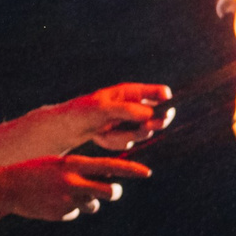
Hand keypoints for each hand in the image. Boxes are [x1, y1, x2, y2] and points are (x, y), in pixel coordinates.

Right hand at [0, 154, 148, 221]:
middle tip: (112, 191)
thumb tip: (105, 179)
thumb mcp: (58, 164)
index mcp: (72, 164)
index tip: (147, 173)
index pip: (110, 166)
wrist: (6, 187)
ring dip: (88, 202)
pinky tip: (51, 203)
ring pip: (92, 205)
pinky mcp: (61, 213)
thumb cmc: (35, 172)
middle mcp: (73, 181)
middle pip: (109, 190)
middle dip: (114, 192)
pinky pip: (74, 213)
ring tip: (68, 196)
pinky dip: (67, 209)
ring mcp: (68, 199)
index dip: (131, 170)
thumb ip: (81, 171)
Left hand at [48, 83, 174, 151]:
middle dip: (153, 123)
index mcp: (131, 92)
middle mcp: (135, 106)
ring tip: (106, 132)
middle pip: (160, 115)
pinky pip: (129, 143)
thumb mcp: (104, 108)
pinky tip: (101, 137)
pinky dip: (114, 142)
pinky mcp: (126, 136)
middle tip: (146, 126)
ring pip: (144, 132)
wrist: (69, 128)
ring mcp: (132, 122)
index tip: (166, 106)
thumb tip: (150, 114)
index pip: (159, 93)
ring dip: (126, 134)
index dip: (166, 99)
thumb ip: (127, 110)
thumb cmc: (83, 111)